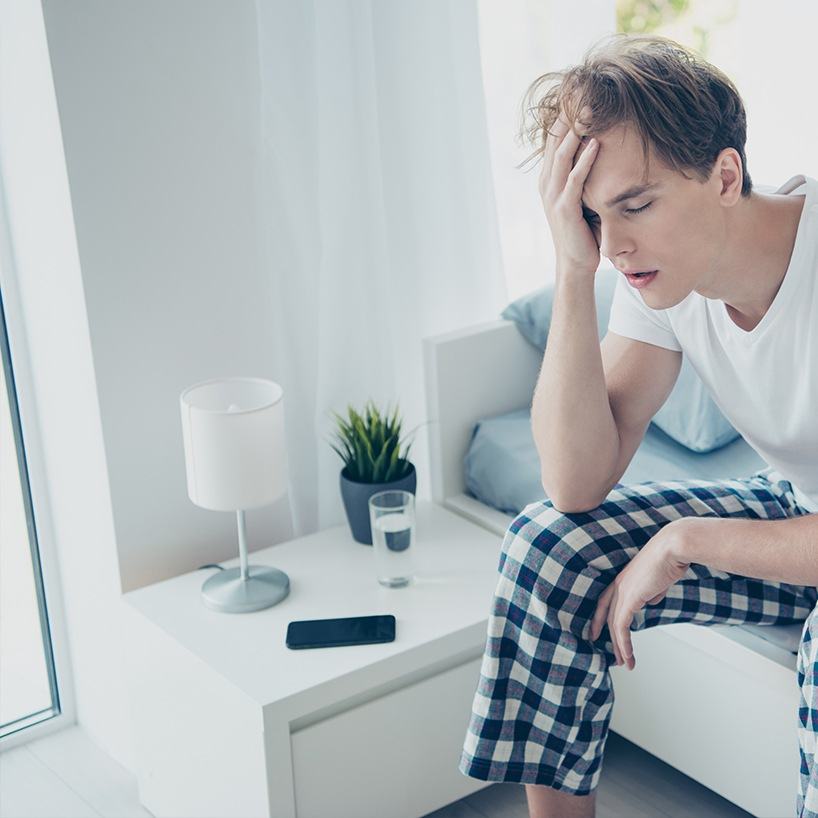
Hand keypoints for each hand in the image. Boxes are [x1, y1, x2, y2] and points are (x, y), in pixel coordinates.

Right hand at [538, 105, 600, 275]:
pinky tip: (595, 144)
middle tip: (584, 89)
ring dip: (576, 132)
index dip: (566, 114)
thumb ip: (585, 174)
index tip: (581, 91)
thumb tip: (602, 147)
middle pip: (555, 141)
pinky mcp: (565, 209)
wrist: (575, 263)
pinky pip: (574, 180)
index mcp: (549, 177)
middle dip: (569, 115)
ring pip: (562, 156)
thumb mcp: (582, 195)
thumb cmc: (583, 229)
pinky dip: (584, 161)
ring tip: (589, 110)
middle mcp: (547, 183)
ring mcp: (553, 196)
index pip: (555, 138)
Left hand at [589, 519, 692, 670]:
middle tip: (614, 657)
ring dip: (619, 647)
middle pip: (606, 616)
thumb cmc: (670, 559)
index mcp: (623, 579)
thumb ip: (652, 590)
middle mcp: (618, 585)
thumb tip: (650, 600)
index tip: (596, 632)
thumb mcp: (658, 579)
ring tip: (624, 664)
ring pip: (613, 625)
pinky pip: (621, 627)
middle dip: (609, 639)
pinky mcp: (629, 598)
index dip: (600, 618)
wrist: (673, 548)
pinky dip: (624, 644)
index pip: (606, 602)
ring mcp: (622, 591)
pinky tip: (628, 656)